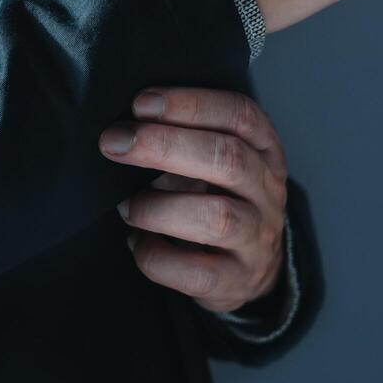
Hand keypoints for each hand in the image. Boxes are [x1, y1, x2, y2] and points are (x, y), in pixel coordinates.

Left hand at [99, 86, 287, 314]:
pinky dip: (156, 256)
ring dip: (159, 208)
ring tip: (126, 206)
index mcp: (264, 150)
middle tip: (115, 143)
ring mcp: (256, 238)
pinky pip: (196, 272)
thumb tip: (124, 129)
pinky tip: (137, 242)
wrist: (252, 268)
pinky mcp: (235, 279)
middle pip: (228, 159)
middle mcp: (267, 191)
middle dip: (164, 146)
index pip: (240, 115)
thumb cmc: (221, 200)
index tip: (142, 103)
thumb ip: (183, 139)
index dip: (191, 104)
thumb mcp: (216, 161)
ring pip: (217, 218)